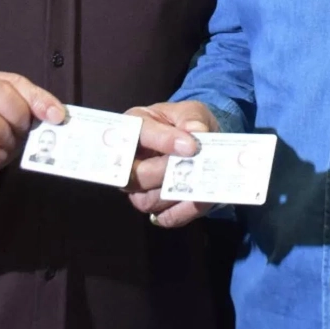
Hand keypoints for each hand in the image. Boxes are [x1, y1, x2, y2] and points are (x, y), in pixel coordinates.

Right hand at [125, 100, 218, 226]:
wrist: (198, 143)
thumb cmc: (187, 123)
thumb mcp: (192, 111)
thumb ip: (192, 118)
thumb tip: (196, 131)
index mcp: (134, 127)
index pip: (139, 135)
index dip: (163, 141)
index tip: (191, 146)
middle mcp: (129, 161)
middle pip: (136, 176)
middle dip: (167, 172)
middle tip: (193, 166)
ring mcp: (139, 188)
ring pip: (148, 201)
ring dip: (176, 194)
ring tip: (200, 183)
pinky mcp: (155, 207)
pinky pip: (165, 217)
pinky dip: (184, 211)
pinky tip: (200, 199)